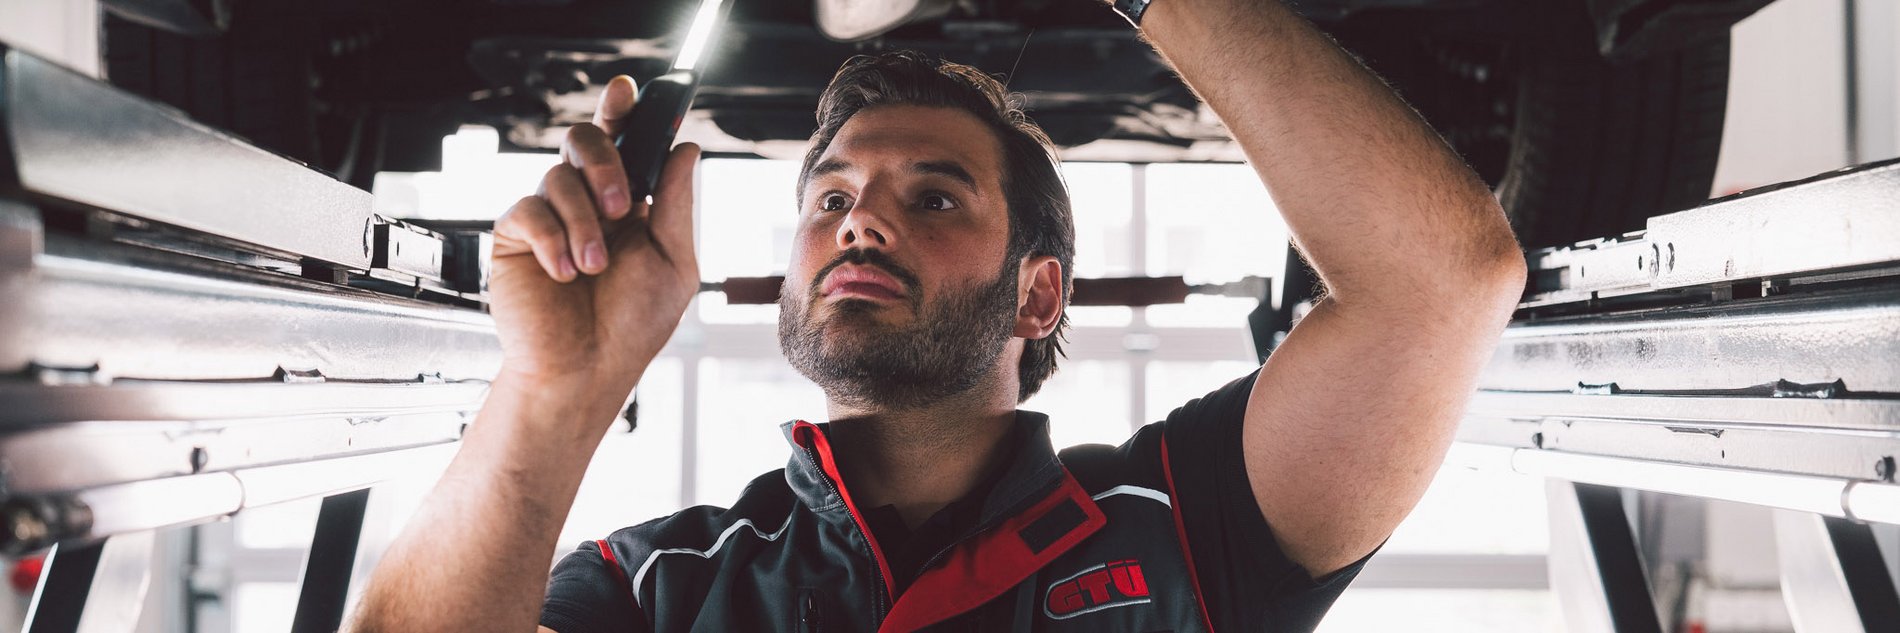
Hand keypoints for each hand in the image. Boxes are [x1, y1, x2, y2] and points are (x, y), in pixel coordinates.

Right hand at [489, 75, 700, 396]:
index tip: (627, 89)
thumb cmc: (629, 327)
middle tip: (622, 207)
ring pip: (558, 177)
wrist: (584, 372)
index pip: (622, 143)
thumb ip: (674, 205)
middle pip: (583, 140)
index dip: (621, 111)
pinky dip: (552, 240)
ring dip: (584, 222)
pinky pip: (527, 211)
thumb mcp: (673, 264)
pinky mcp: (514, 238)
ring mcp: (548, 218)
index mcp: (626, 205)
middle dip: (606, 164)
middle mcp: (585, 204)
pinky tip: (564, 274)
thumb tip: (686, 149)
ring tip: (594, 268)